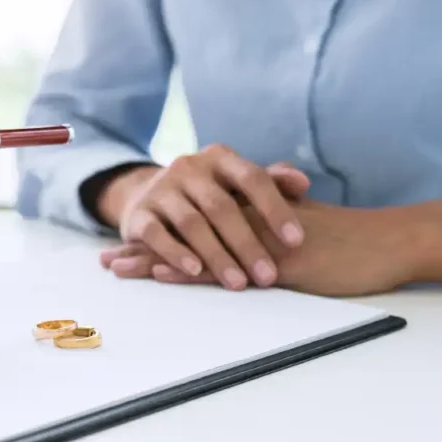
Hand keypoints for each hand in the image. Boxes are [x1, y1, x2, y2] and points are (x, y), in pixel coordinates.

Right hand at [96, 145, 310, 289]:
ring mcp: (161, 190)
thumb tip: (303, 183)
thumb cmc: (206, 195)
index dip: (275, 209)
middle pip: (222, 206)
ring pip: (191, 223)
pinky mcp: (138, 215)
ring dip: (217, 255)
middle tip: (267, 276)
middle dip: (247, 244)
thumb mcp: (236, 185)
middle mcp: (189, 168)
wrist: (146, 196)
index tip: (296, 241)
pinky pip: (157, 234)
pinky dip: (176, 253)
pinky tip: (195, 272)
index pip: (252, 178)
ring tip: (237, 283)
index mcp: (219, 158)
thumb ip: (271, 182)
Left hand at [101, 199, 416, 296]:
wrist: (390, 243)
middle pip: (184, 234)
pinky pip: (228, 268)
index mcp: (250, 217)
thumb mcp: (302, 227)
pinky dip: (192, 271)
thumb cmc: (349, 242)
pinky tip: (163, 274)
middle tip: (105, 259)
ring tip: (116, 269)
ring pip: (196, 249)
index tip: (126, 242)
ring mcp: (259, 242)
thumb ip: (270, 223)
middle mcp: (248, 225)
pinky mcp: (276, 264)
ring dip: (154, 259)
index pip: (194, 223)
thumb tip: (247, 231)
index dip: (161, 232)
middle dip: (143, 247)